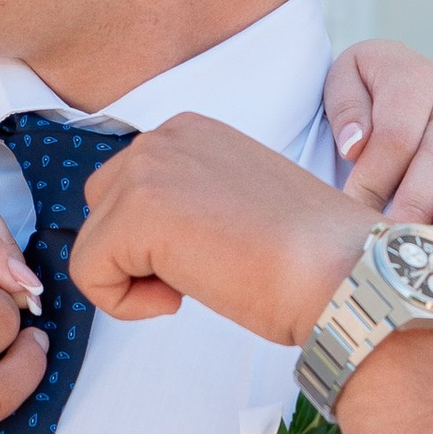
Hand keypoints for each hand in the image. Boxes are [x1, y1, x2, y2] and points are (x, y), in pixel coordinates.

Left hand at [67, 116, 368, 349]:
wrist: (343, 276)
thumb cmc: (305, 258)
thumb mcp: (233, 206)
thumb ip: (187, 201)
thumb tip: (142, 237)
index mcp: (191, 129)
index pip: (128, 190)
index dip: (157, 241)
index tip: (213, 253)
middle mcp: (165, 135)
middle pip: (101, 210)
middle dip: (136, 255)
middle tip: (201, 273)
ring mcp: (149, 168)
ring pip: (92, 244)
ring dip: (133, 280)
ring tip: (196, 284)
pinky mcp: (138, 213)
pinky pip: (89, 273)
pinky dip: (125, 304)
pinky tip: (180, 300)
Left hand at [323, 40, 432, 232]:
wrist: (390, 71)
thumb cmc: (365, 88)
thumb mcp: (342, 80)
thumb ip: (346, 109)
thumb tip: (355, 145)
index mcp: (412, 75)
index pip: (397, 132)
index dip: (376, 172)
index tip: (355, 208)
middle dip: (418, 195)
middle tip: (402, 231)